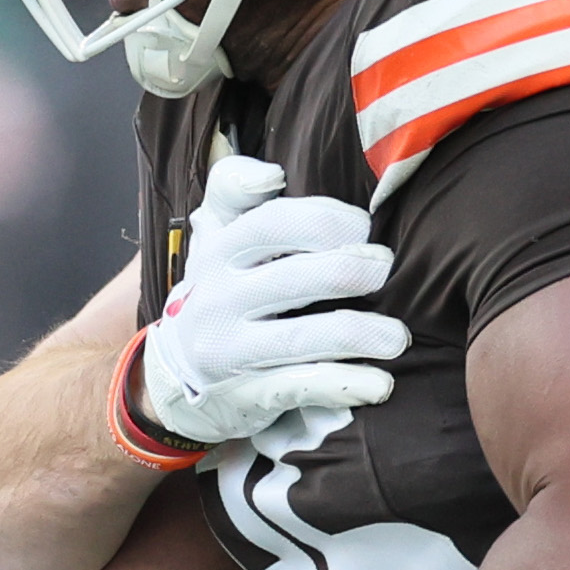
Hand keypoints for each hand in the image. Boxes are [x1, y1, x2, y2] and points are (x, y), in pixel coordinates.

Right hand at [139, 154, 407, 451]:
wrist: (172, 378)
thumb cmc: (218, 293)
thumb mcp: (214, 238)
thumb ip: (234, 190)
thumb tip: (271, 174)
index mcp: (220, 251)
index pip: (272, 222)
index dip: (324, 219)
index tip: (362, 226)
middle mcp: (221, 298)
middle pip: (295, 277)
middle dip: (351, 272)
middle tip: (386, 271)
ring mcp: (232, 350)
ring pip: (303, 337)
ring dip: (360, 334)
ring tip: (397, 337)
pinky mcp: (249, 396)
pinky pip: (303, 388)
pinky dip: (345, 385)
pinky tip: (380, 384)